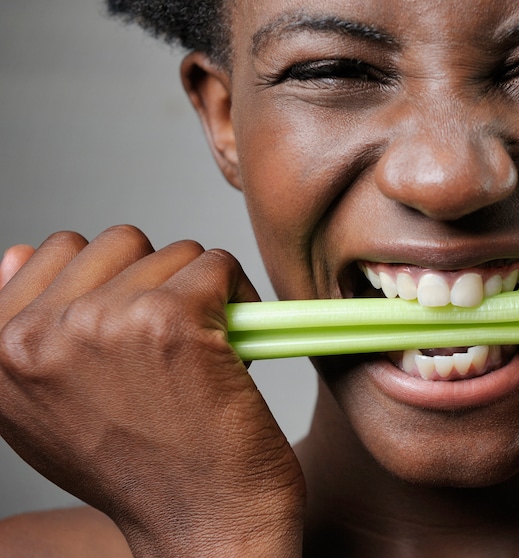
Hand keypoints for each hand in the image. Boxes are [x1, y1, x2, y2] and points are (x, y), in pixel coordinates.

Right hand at [0, 226, 304, 556]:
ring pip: (174, 252)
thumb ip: (29, 335)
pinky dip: (242, 299)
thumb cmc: (142, 473)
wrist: (203, 529)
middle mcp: (37, 335)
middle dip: (158, 283)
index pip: (51, 252)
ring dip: (202, 294)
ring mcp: (102, 322)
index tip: (133, 330)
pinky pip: (219, 264)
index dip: (110, 284)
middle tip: (175, 345)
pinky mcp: (170, 318)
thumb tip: (16, 253)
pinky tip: (234, 351)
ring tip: (202, 356)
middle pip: (117, 243)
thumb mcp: (50, 411)